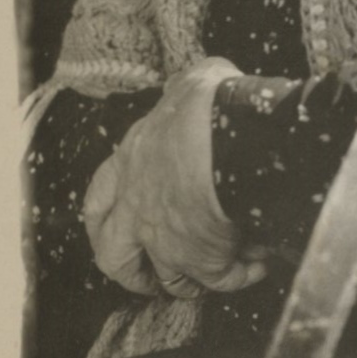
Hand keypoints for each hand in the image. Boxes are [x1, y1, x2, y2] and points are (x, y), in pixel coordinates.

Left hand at [83, 61, 265, 297]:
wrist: (226, 139)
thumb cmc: (204, 108)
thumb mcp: (189, 84)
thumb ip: (188, 88)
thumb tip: (204, 76)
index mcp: (129, 166)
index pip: (97, 203)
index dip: (104, 220)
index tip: (115, 226)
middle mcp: (137, 210)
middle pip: (115, 258)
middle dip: (132, 271)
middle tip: (151, 276)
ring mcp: (166, 241)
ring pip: (167, 279)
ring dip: (190, 281)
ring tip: (215, 274)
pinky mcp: (202, 260)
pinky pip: (219, 280)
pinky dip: (239, 276)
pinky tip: (259, 265)